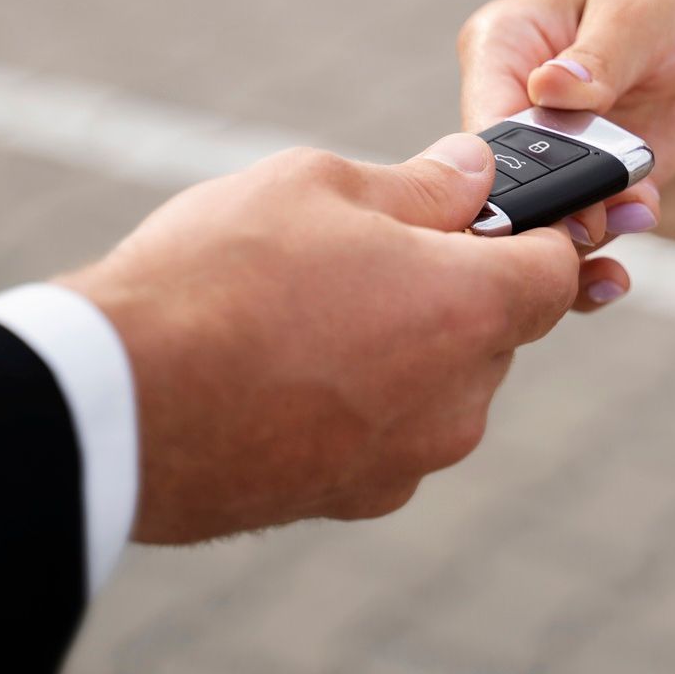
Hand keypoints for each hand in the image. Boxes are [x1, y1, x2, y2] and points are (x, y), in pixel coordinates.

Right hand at [61, 134, 577, 542]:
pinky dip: (359, 393)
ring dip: (404, 339)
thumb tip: (471, 175)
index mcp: (469, 309)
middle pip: (495, 327)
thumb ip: (417, 184)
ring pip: (439, 381)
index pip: (554, 269)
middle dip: (455, 280)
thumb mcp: (320, 185)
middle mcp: (456, 400)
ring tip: (311, 297)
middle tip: (374, 240)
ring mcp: (403, 461)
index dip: (532, 229)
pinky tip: (287, 356)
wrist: (120, 401)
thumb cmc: (221, 277)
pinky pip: (386, 430)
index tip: (490, 206)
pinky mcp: (346, 499)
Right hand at [458, 0, 674, 299]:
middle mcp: (513, 103)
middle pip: (504, 186)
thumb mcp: (636, 9)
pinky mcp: (594, 181)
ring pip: (540, 222)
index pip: (482, 125)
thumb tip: (551, 88)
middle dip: (548, 216)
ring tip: (639, 212)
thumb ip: (597, 59)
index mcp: (500, 47)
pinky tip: (640, 227)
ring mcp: (553, 150)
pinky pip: (585, 231)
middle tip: (595, 225)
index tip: (549, 203)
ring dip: (586, 236)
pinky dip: (608, 245)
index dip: (507, 175)